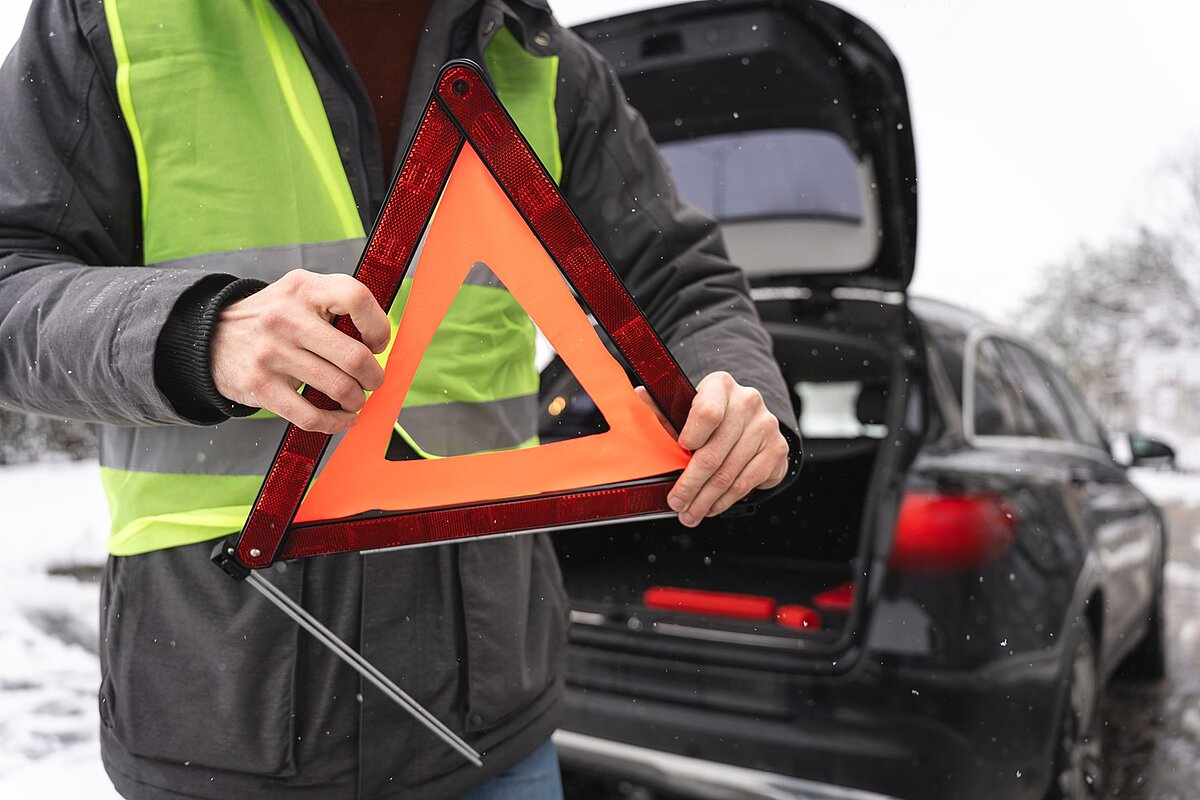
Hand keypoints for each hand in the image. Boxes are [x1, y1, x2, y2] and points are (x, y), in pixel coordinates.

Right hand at [211, 269, 390, 433]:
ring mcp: (272, 353)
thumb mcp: (300, 294)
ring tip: (354, 398)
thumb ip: (337, 305)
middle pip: (355, 357)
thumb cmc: (273, 318)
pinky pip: (312, 416)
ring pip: (339, 389)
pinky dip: (336, 423)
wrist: (211, 339)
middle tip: (371, 381)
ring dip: (357, 400)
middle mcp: (286, 318)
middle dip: (374, 377)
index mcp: (303, 288)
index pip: (356, 298)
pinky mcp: (261, 386)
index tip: (376, 343)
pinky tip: (342, 418)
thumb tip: (380, 341)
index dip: (378, 327)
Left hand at [649, 371, 788, 527]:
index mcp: (721, 385)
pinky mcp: (776, 449)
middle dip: (691, 484)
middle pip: (714, 452)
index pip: (707, 411)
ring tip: (690, 512)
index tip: (681, 450)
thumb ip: (667, 407)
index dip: (692, 435)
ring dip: (705, 499)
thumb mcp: (689, 407)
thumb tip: (642, 394)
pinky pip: (746, 483)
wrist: (752, 420)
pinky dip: (724, 500)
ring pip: (729, 473)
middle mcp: (747, 402)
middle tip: (676, 502)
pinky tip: (711, 507)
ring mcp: (765, 426)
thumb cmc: (713, 415)